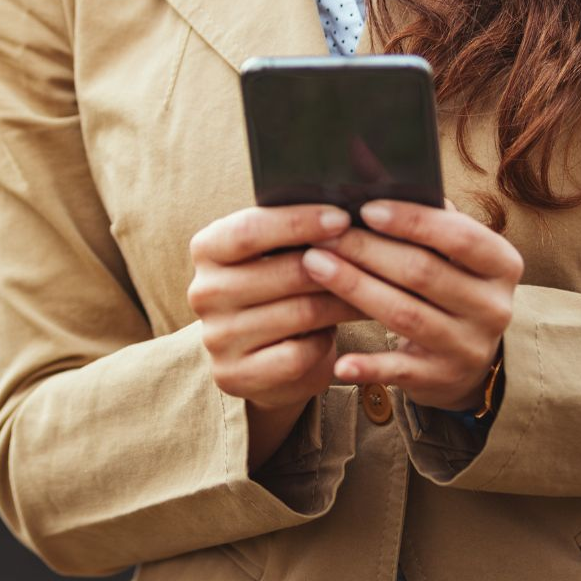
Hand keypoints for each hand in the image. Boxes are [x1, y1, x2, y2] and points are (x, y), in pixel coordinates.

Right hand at [187, 205, 363, 420]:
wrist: (261, 353)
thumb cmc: (278, 284)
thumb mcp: (274, 251)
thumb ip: (295, 228)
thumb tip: (346, 205)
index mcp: (208, 248)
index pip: (250, 230)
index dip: (299, 222)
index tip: (343, 218)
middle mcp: (204, 292)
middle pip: (283, 272)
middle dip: (336, 262)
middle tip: (375, 256)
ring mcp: (218, 338)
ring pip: (300, 313)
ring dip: (345, 300)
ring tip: (376, 288)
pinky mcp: (236, 375)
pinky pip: (298, 355)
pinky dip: (326, 340)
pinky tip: (339, 329)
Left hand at [300, 200, 523, 411]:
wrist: (474, 356)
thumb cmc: (451, 279)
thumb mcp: (450, 245)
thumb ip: (417, 203)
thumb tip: (361, 152)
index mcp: (502, 263)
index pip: (458, 236)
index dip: (411, 221)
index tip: (366, 208)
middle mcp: (493, 307)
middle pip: (422, 273)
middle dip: (367, 250)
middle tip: (324, 235)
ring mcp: (470, 347)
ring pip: (405, 315)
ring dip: (355, 289)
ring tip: (314, 266)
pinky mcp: (443, 380)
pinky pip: (399, 370)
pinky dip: (368, 365)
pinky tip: (339, 358)